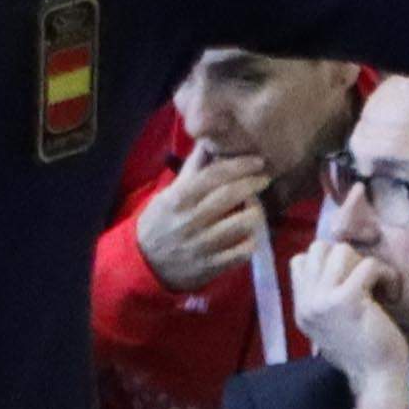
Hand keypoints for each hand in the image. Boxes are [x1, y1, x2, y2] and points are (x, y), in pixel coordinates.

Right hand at [135, 147, 275, 291]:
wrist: (144, 263)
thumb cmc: (159, 222)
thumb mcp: (169, 194)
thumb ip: (192, 170)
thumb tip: (209, 142)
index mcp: (179, 198)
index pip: (214, 175)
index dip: (239, 165)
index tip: (257, 161)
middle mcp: (190, 220)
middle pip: (230, 195)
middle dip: (253, 184)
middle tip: (264, 179)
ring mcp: (202, 244)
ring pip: (241, 224)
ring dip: (255, 212)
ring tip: (256, 208)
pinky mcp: (211, 265)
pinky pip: (241, 252)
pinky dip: (251, 242)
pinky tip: (250, 235)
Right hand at [289, 235, 408, 392]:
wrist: (378, 380)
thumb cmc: (364, 353)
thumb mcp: (332, 325)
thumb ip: (324, 298)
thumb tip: (330, 262)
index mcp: (302, 309)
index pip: (301, 261)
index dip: (328, 262)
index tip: (351, 281)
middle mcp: (307, 304)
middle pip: (319, 249)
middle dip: (348, 258)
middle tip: (366, 282)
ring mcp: (323, 301)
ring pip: (341, 251)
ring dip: (367, 264)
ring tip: (379, 287)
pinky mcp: (348, 300)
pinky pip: (368, 265)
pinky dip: (387, 275)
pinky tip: (392, 295)